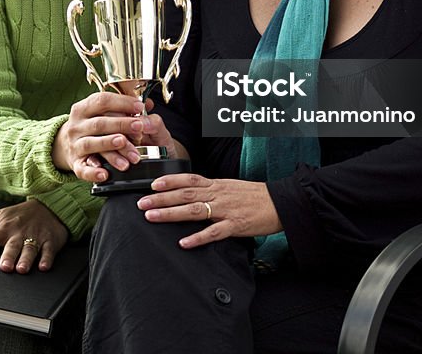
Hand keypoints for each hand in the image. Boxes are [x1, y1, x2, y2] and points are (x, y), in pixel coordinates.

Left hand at [0, 199, 68, 273]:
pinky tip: (43, 266)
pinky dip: (47, 259)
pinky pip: (49, 251)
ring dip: (26, 259)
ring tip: (21, 269)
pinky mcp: (50, 241)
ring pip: (30, 249)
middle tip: (4, 267)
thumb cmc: (20, 215)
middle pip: (12, 246)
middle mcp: (19, 233)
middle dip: (8, 256)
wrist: (48, 206)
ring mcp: (35, 236)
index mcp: (4, 228)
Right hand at [51, 91, 148, 181]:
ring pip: (91, 145)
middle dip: (121, 125)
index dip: (122, 103)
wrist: (63, 146)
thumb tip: (147, 103)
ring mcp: (74, 145)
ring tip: (127, 146)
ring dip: (110, 145)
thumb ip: (122, 108)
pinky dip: (93, 172)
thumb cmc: (89, 127)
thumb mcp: (100, 113)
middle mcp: (76, 126)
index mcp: (83, 109)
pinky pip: (83, 169)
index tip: (139, 106)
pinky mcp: (75, 164)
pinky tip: (105, 174)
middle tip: (140, 127)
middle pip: (99, 123)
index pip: (102, 101)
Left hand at [136, 173, 281, 248]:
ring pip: (194, 210)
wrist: (280, 202)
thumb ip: (211, 190)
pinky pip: (214, 232)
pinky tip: (184, 243)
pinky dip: (198, 237)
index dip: (169, 181)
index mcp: (216, 185)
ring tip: (152, 217)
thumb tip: (191, 193)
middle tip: (142, 203)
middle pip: (184, 194)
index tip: (152, 184)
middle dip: (161, 198)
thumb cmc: (254, 196)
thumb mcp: (230, 187)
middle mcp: (217, 194)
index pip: (188, 179)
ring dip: (171, 214)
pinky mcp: (235, 225)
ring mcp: (226, 209)